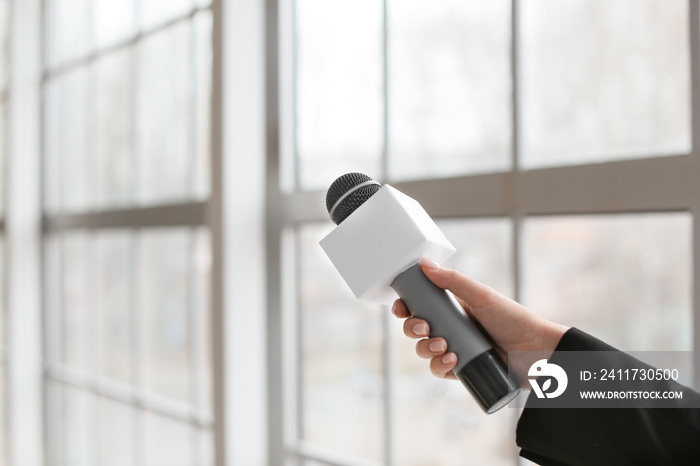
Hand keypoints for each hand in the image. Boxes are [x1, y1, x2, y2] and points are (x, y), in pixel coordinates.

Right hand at [392, 258, 568, 382]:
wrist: (539, 352)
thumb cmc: (514, 319)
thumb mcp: (482, 296)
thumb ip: (453, 280)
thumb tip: (424, 263)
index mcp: (454, 307)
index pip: (421, 306)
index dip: (407, 307)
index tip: (402, 308)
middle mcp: (452, 328)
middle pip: (418, 329)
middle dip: (414, 329)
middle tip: (426, 328)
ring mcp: (457, 349)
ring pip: (426, 351)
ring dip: (426, 349)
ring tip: (443, 346)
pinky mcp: (463, 370)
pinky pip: (440, 370)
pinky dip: (440, 366)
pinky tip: (452, 361)